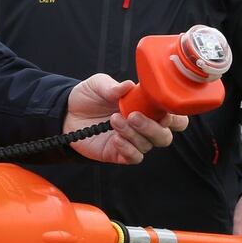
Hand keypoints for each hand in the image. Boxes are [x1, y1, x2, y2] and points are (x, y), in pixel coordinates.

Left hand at [66, 74, 185, 163]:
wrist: (67, 113)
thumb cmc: (88, 97)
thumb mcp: (99, 85)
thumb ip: (113, 86)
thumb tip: (128, 85)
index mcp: (147, 108)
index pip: (174, 116)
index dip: (175, 116)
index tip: (161, 109)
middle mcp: (144, 127)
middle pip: (165, 136)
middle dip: (154, 127)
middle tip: (134, 116)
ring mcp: (132, 141)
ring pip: (148, 145)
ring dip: (133, 133)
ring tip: (114, 120)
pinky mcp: (119, 154)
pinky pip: (134, 157)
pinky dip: (128, 148)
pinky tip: (115, 138)